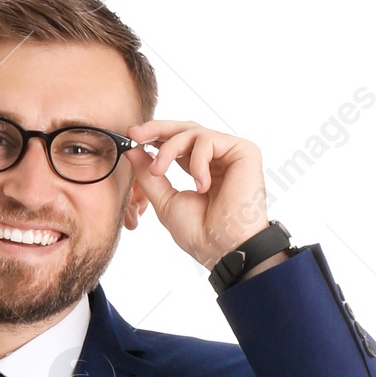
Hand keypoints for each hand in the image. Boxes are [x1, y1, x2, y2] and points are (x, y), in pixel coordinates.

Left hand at [125, 119, 279, 271]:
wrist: (222, 247)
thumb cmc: (200, 233)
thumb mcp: (165, 201)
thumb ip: (149, 176)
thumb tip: (132, 151)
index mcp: (200, 169)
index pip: (177, 142)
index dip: (155, 136)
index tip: (131, 136)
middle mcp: (217, 158)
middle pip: (186, 128)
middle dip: (157, 129)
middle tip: (135, 133)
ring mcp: (231, 154)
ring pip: (193, 131)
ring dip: (169, 149)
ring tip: (159, 171)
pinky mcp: (244, 151)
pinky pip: (209, 141)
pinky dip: (196, 162)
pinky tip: (201, 186)